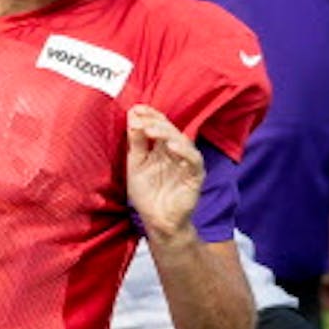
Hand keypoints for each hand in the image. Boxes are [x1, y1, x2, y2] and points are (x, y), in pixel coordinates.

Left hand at [126, 105, 203, 245]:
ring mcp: (186, 163)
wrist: (156, 220)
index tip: (136, 108)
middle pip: (170, 130)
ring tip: (150, 130)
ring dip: (166, 133)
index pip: (159, 125)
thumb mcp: (135, 163)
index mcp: (161, 148)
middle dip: (155, 122)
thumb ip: (135, 141)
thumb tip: (133, 115)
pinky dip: (183, 151)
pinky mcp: (195, 176)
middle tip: (140, 118)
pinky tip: (170, 146)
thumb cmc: (146, 193)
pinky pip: (193, 160)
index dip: (150, 115)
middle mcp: (176, 152)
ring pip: (183, 141)